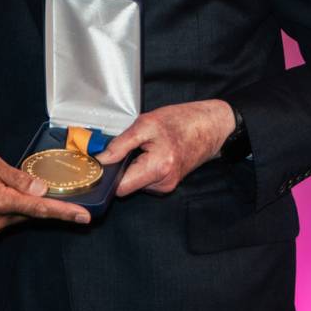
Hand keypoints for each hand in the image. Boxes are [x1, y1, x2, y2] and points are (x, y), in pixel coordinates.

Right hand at [0, 150, 90, 234]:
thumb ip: (17, 177)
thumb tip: (41, 189)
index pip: (39, 208)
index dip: (64, 212)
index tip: (84, 216)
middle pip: (34, 213)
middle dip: (50, 206)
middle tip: (67, 197)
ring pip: (22, 216)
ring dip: (30, 204)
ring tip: (19, 184)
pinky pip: (11, 217)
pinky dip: (17, 207)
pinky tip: (10, 193)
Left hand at [96, 99, 234, 196]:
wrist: (209, 126)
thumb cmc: (181, 121)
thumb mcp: (145, 124)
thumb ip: (120, 145)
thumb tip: (101, 160)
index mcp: (157, 169)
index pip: (121, 188)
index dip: (108, 176)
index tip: (101, 164)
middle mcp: (163, 183)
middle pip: (127, 185)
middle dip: (122, 168)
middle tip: (128, 146)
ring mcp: (167, 185)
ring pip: (135, 182)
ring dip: (133, 166)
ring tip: (145, 146)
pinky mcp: (168, 182)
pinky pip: (146, 178)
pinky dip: (143, 166)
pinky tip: (152, 152)